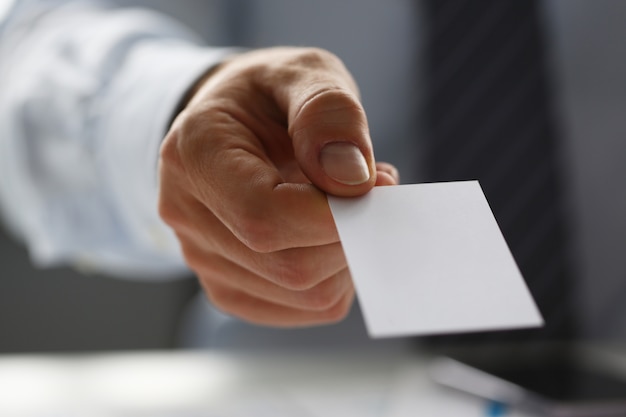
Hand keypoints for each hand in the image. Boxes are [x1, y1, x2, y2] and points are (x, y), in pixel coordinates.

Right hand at [158, 47, 398, 326]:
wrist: (236, 123)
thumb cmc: (270, 96)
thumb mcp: (303, 73)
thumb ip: (327, 113)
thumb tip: (352, 180)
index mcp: (194, 154)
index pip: (264, 217)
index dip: (334, 215)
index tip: (378, 184)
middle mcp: (186, 216)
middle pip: (289, 266)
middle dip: (351, 233)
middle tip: (374, 187)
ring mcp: (204, 259)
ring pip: (303, 294)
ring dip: (348, 254)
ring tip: (348, 203)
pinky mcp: (231, 286)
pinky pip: (303, 306)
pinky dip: (336, 275)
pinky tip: (329, 234)